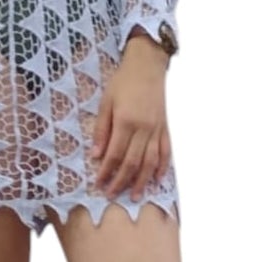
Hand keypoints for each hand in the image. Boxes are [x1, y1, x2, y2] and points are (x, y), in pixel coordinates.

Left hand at [91, 46, 170, 201]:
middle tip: (112, 196)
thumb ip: (101, 129)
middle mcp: (143, 129)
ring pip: (150, 162)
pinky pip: (165, 152)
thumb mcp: (105, 102)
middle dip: (121, 182)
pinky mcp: (165, 128)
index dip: (106, 172)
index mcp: (125, 122)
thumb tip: (96, 155)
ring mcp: (157, 129)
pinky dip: (162, 168)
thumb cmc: (123, 82)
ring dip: (142, 181)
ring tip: (135, 195)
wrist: (147, 65)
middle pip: (132, 163)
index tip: (99, 184)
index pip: (114, 155)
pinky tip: (157, 179)